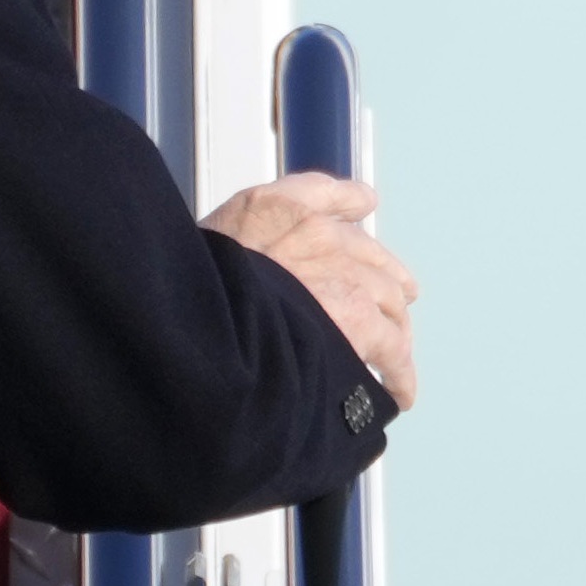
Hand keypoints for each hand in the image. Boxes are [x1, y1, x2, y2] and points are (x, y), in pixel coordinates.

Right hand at [209, 173, 416, 413]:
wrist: (192, 321)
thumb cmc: (185, 291)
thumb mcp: (194, 249)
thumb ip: (234, 247)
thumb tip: (240, 271)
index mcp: (272, 207)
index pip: (326, 194)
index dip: (350, 203)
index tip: (364, 204)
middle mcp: (315, 232)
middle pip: (368, 256)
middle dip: (383, 281)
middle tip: (395, 306)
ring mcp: (341, 274)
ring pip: (387, 301)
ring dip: (393, 328)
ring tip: (396, 357)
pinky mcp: (358, 317)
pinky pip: (392, 345)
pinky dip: (400, 371)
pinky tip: (400, 390)